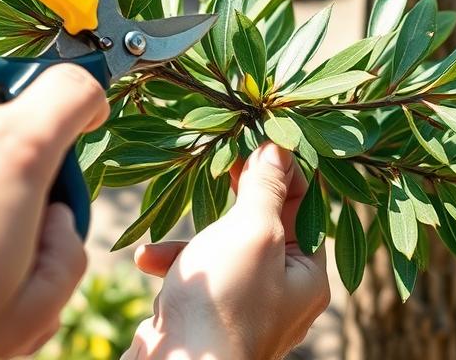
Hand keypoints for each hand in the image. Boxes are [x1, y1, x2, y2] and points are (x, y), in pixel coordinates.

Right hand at [124, 143, 330, 359]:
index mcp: (307, 274)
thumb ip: (266, 189)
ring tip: (174, 228)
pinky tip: (147, 260)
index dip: (283, 169)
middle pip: (264, 224)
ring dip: (196, 235)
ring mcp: (242, 305)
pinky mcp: (206, 314)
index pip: (305, 206)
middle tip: (221, 161)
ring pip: (225, 246)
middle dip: (238, 196)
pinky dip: (174, 263)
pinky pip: (197, 274)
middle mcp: (282, 291)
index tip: (258, 140)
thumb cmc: (224, 303)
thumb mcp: (253, 232)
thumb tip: (278, 150)